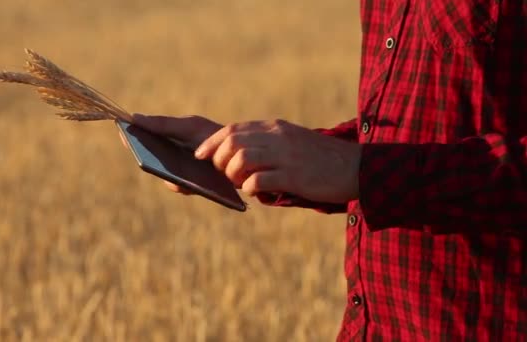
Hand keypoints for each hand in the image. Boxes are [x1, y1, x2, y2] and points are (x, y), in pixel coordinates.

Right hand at [119, 113, 222, 194]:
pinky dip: (180, 183)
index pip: (142, 142)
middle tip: (141, 153)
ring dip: (164, 173)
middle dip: (146, 158)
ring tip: (157, 165)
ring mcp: (180, 176)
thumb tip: (133, 117)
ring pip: (166, 177)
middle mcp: (169, 162)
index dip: (131, 138)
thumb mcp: (187, 127)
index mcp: (165, 144)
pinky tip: (180, 180)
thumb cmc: (210, 136)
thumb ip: (163, 124)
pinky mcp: (193, 187)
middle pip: (151, 162)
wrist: (237, 151)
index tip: (124, 133)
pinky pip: (182, 187)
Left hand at [194, 119, 361, 202]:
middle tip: (225, 174)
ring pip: (241, 160)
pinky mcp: (294, 176)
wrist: (357, 167)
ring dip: (233, 175)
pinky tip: (257, 192)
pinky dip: (250, 188)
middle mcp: (278, 137)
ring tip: (241, 183)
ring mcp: (286, 156)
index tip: (200, 155)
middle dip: (219, 160)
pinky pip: (259, 181)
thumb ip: (266, 145)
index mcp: (275, 128)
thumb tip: (235, 157)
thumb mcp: (291, 142)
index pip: (233, 130)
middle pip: (232, 143)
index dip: (212, 143)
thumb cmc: (320, 159)